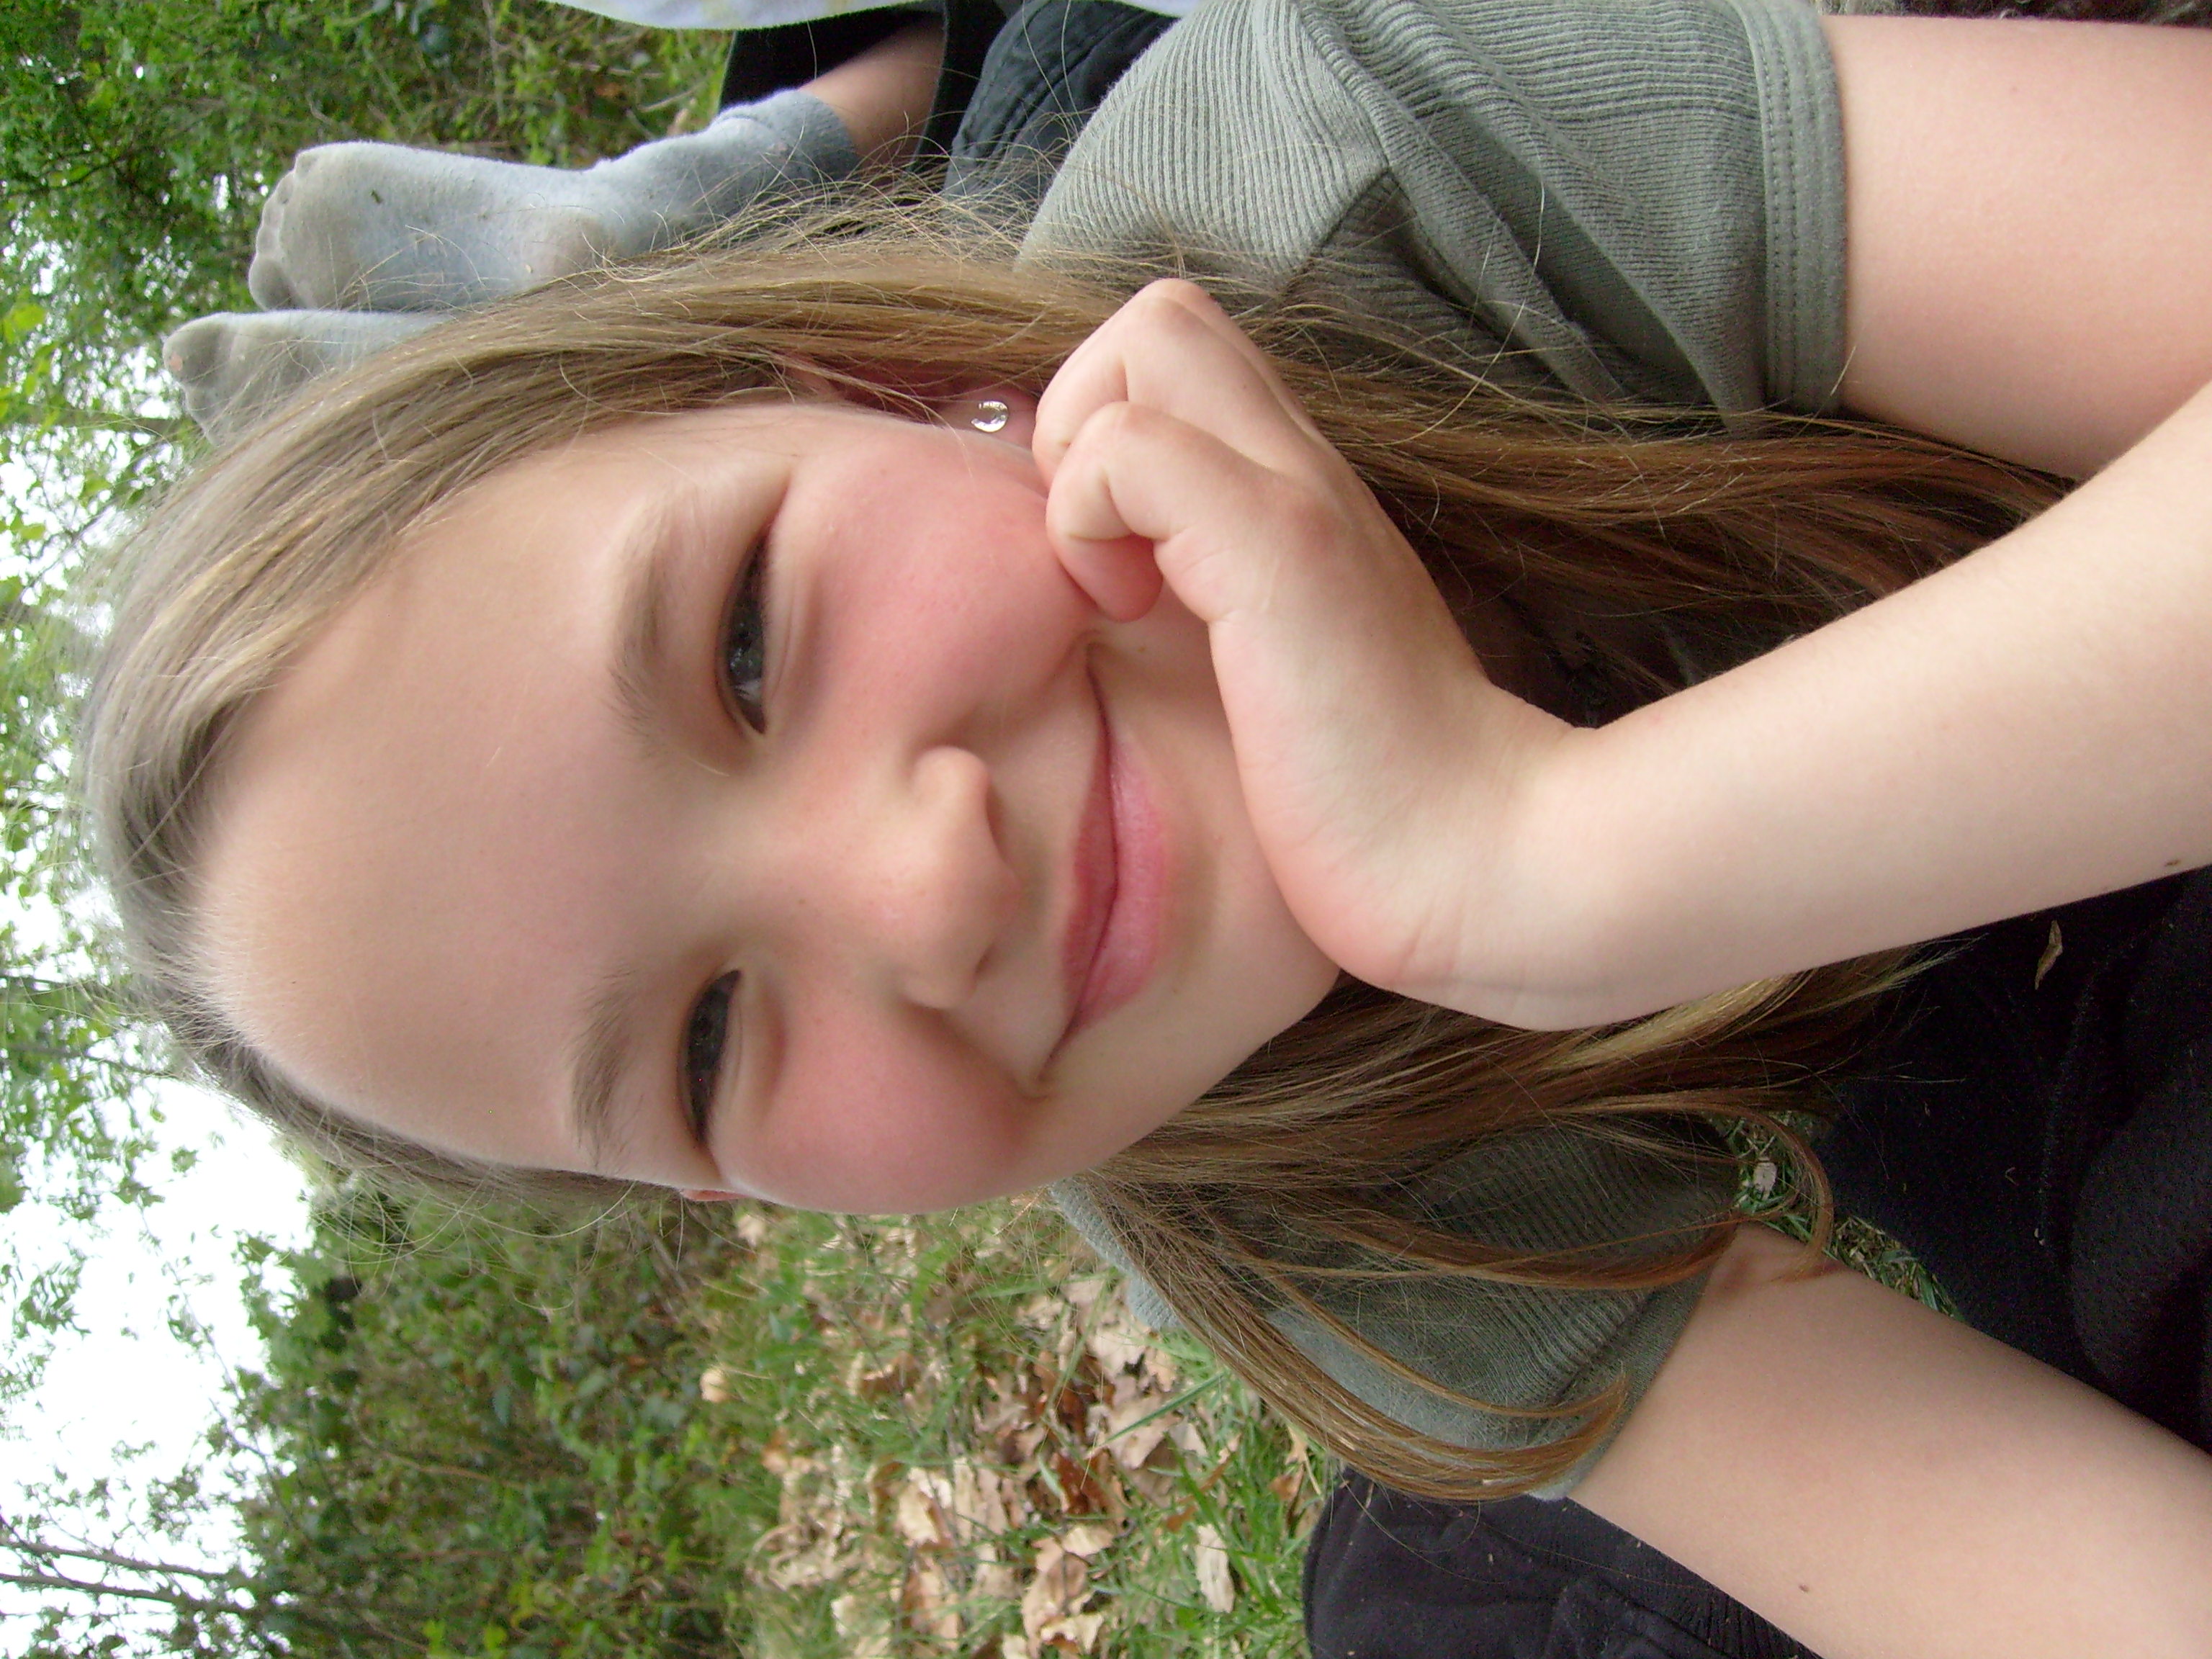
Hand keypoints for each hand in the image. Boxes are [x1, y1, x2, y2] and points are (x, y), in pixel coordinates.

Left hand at [1034, 281, 1572, 1012]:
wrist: (1487, 870)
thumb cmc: (1380, 803)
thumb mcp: (1281, 679)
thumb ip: (1221, 613)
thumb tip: (1121, 600)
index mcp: (1300, 500)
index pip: (1185, 358)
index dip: (1111, 428)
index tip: (1118, 561)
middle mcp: (1304, 470)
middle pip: (1164, 314)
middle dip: (1084, 408)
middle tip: (1107, 551)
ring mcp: (1297, 498)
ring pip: (1147, 337)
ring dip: (1084, 454)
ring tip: (1120, 584)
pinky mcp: (1279, 552)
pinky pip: (1128, 450)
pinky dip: (1087, 518)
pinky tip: (1130, 616)